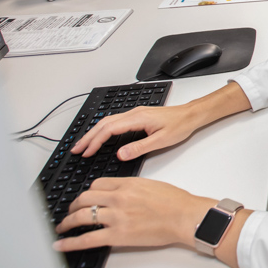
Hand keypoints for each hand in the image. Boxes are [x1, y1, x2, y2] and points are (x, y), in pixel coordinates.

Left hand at [54, 178, 215, 251]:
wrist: (184, 216)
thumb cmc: (175, 201)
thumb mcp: (152, 184)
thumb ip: (132, 187)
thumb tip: (121, 192)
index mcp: (128, 183)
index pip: (97, 184)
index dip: (87, 192)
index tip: (84, 198)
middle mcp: (118, 197)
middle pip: (85, 198)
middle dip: (73, 206)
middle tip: (69, 212)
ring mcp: (116, 216)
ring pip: (82, 216)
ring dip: (67, 222)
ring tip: (62, 227)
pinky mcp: (117, 235)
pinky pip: (87, 239)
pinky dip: (70, 242)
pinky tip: (61, 244)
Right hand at [71, 103, 201, 160]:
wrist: (191, 115)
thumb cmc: (180, 126)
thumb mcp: (161, 140)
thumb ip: (140, 148)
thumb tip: (121, 154)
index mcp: (137, 118)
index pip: (109, 129)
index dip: (95, 141)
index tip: (86, 152)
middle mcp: (134, 113)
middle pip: (104, 124)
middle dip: (88, 137)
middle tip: (76, 149)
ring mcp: (135, 114)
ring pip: (108, 121)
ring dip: (94, 133)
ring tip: (84, 145)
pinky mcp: (138, 116)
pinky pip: (115, 122)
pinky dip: (104, 130)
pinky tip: (101, 137)